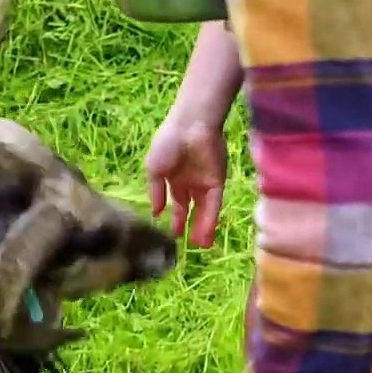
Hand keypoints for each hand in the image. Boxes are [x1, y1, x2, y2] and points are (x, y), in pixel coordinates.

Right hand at [145, 119, 227, 247]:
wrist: (190, 126)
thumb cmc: (168, 143)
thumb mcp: (154, 169)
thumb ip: (155, 191)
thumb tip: (155, 212)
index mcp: (174, 176)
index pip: (177, 201)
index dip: (176, 217)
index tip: (174, 233)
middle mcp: (191, 181)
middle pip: (193, 208)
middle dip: (191, 225)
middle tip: (190, 245)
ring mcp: (205, 182)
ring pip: (204, 209)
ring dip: (203, 228)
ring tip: (202, 246)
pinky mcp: (217, 182)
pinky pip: (213, 205)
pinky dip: (210, 220)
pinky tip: (206, 235)